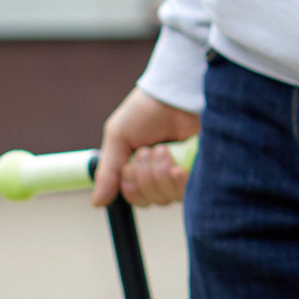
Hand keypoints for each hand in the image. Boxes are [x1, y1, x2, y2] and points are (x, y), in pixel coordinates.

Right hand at [94, 87, 197, 209]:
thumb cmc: (147, 111)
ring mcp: (183, 175)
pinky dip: (177, 182)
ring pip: (166, 197)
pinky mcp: (201, 174)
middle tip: (149, 150)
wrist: (176, 94)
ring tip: (164, 149)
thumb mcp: (118, 137)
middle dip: (145, 175)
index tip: (131, 162)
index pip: (135, 196)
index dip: (131, 185)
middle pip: (150, 199)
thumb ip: (108, 172)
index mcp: (143, 169)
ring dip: (160, 173)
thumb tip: (96, 203)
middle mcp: (164, 175)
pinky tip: (178, 168)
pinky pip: (185, 194)